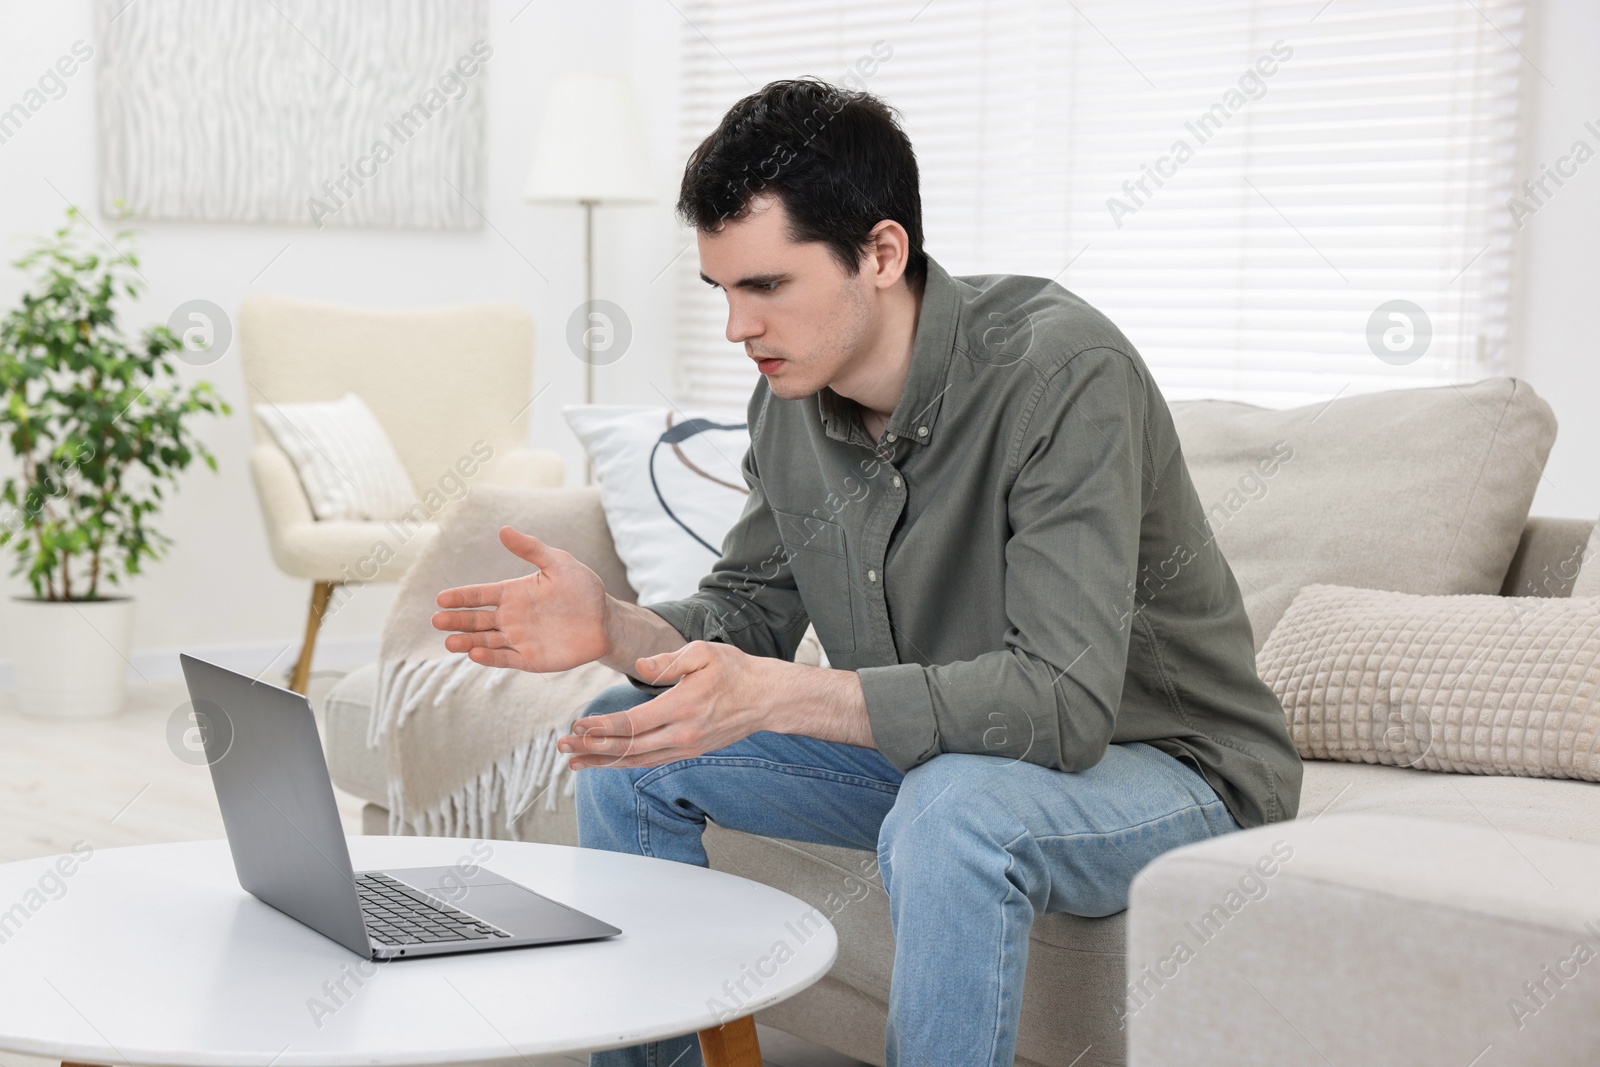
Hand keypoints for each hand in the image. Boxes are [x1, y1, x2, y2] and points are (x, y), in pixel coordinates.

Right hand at [431, 526, 610, 672]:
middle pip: (476, 620)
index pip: (480, 595)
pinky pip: (506, 659)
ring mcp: (519, 639)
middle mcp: (510, 617)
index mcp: (513, 593)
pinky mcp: (531, 659)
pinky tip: (474, 654)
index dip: (461, 597)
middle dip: (457, 620)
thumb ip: (531, 549)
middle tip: (437, 620)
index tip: (441, 598)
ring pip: (485, 641)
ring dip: (467, 642)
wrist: (605, 620)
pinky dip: (490, 658)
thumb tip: (503, 530)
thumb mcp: (558, 563)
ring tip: (448, 642)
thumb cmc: (582, 588)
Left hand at [557, 641, 780, 768]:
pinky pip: (650, 761)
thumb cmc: (735, 670)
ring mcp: (686, 747)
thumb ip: (668, 660)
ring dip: (604, 761)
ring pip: (637, 760)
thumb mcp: (703, 652)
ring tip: (574, 762)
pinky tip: (606, 762)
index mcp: (682, 708)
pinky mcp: (689, 751)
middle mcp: (682, 735)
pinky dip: (625, 763)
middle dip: (592, 748)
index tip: (578, 725)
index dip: (602, 728)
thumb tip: (639, 666)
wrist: (766, 698)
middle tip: (562, 746)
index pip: (633, 724)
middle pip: (629, 747)